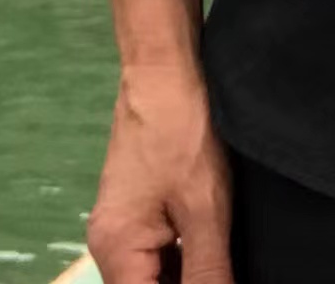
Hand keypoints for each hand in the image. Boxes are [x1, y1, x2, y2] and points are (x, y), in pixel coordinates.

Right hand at [87, 61, 233, 282]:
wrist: (165, 70)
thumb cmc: (183, 133)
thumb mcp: (205, 212)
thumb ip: (208, 274)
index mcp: (117, 253)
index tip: (220, 281)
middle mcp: (108, 247)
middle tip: (225, 269)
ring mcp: (120, 228)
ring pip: (155, 277)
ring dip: (187, 276)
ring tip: (224, 262)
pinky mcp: (134, 212)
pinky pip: (157, 254)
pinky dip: (183, 260)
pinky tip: (215, 254)